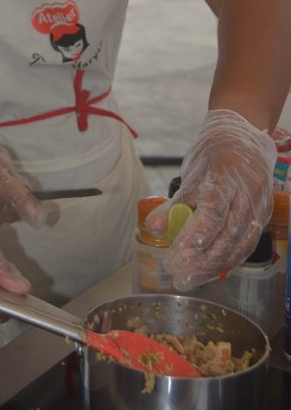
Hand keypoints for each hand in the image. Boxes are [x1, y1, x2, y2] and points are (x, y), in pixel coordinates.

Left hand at [145, 109, 275, 289]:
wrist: (244, 138)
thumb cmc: (214, 153)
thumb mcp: (192, 171)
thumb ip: (175, 203)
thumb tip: (154, 228)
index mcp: (228, 173)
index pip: (215, 209)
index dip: (197, 234)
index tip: (179, 253)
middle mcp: (249, 191)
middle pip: (229, 233)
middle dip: (203, 259)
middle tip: (180, 275)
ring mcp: (260, 205)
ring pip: (240, 244)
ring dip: (215, 266)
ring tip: (190, 279)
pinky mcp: (263, 216)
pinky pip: (247, 244)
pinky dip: (228, 260)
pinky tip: (209, 270)